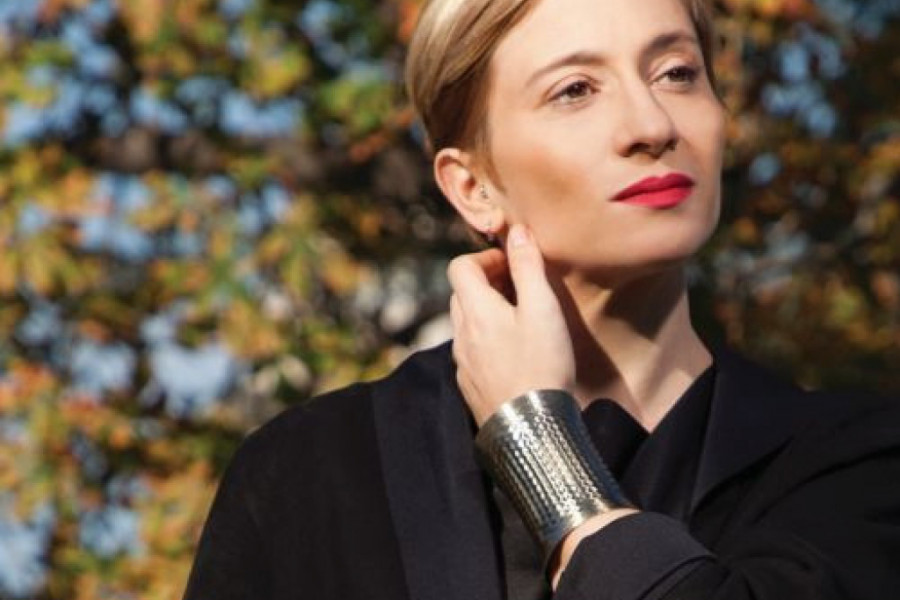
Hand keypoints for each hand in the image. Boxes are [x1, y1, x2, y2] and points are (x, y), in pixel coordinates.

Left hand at [448, 224, 574, 425]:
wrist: (532, 430)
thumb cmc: (541, 365)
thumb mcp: (542, 309)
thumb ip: (528, 267)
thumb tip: (518, 232)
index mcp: (474, 310)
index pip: (460, 267)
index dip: (484, 258)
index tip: (512, 266)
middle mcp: (461, 334)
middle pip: (462, 294)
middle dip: (487, 284)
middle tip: (521, 290)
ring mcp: (463, 363)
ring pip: (466, 324)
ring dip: (488, 313)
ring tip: (522, 321)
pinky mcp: (470, 386)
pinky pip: (472, 352)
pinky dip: (488, 341)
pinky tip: (516, 354)